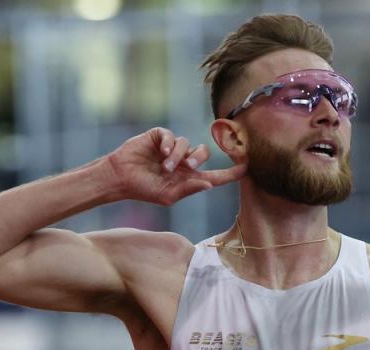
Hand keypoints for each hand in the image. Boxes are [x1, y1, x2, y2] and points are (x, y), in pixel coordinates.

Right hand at [106, 127, 245, 205]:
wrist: (121, 177)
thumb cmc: (144, 190)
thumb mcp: (168, 195)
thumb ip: (189, 189)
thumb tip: (209, 184)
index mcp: (188, 178)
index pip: (215, 175)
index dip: (232, 172)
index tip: (248, 166)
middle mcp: (183, 162)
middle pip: (203, 153)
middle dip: (198, 159)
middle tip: (186, 166)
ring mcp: (172, 148)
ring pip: (187, 143)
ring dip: (178, 155)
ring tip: (164, 165)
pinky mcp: (160, 137)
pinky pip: (171, 135)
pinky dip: (169, 143)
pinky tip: (161, 152)